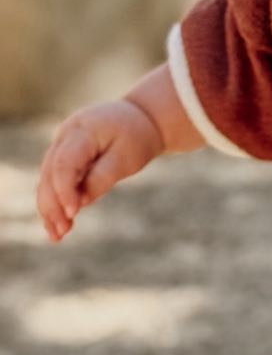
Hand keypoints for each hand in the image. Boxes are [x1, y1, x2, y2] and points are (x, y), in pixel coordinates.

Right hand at [36, 101, 163, 241]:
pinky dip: (55, 201)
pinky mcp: (63, 155)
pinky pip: (54, 180)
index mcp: (82, 130)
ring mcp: (61, 144)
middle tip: (61, 233)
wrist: (141, 117)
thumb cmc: (137, 137)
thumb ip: (103, 177)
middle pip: (50, 173)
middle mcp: (65, 135)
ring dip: (50, 208)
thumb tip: (81, 202)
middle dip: (53, 204)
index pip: (64, 163)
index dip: (65, 190)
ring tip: (57, 236)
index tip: (73, 213)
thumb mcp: (127, 158)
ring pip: (47, 179)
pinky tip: (57, 226)